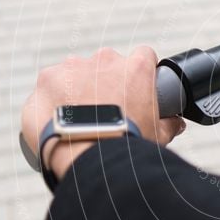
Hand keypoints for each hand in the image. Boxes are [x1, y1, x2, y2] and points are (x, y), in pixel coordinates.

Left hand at [21, 46, 184, 181]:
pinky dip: (51, 106)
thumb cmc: (129, 147)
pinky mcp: (43, 86)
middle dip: (105, 83)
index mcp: (135, 68)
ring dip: (76, 90)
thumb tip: (175, 122)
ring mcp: (68, 70)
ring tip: (79, 121)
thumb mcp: (159, 136)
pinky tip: (58, 126)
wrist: (91, 163)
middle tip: (106, 111)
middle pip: (105, 65)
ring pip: (74, 74)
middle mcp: (101, 61)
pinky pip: (48, 92)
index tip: (136, 89)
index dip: (141, 72)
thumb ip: (169, 123)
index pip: (143, 56)